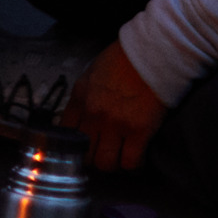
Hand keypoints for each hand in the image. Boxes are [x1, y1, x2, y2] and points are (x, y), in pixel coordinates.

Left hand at [60, 41, 168, 170]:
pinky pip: (130, 162)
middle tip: (104, 155)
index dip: (73, 146)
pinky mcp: (138, 131)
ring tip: (120, 158)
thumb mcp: (92, 74)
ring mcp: (115, 124)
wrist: (152, 52)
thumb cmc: (124, 59)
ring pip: (105, 164)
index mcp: (80, 98)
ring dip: (113, 164)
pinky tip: (137, 158)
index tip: (82, 149)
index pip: (65, 134)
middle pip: (84, 154)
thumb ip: (85, 97)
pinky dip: (133, 165)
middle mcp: (93, 114)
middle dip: (93, 159)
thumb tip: (84, 118)